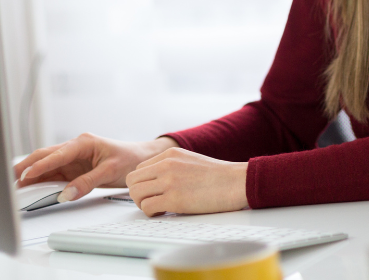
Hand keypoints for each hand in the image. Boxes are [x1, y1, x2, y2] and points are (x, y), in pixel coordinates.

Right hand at [13, 133, 178, 202]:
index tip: (26, 175)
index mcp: (83, 142)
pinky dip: (41, 180)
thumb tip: (66, 194)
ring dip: (31, 175)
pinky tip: (30, 188)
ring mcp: (72, 158)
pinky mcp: (72, 168)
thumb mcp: (110, 171)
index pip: (57, 154)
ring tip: (15, 187)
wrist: (141, 159)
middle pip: (44, 156)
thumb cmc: (129, 159)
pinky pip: (52, 174)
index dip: (41, 165)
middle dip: (26, 167)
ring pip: (45, 165)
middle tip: (10, 180)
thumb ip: (87, 182)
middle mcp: (74, 148)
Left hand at [126, 147, 248, 215]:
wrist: (236, 182)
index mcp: (170, 154)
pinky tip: (164, 212)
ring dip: (143, 204)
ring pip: (135, 193)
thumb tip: (156, 180)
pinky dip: (151, 213)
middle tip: (151, 200)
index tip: (153, 191)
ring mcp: (169, 182)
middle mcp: (166, 165)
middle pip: (132, 180)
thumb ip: (172, 165)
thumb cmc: (219, 175)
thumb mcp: (191, 160)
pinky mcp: (174, 199)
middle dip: (138, 193)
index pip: (139, 169)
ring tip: (158, 207)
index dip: (143, 183)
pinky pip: (147, 207)